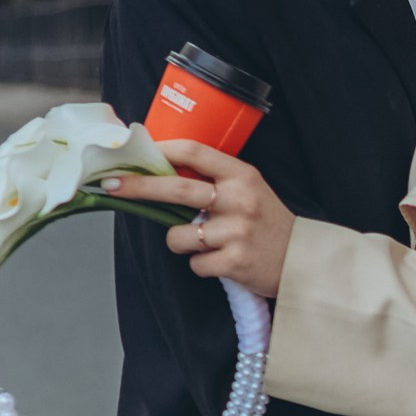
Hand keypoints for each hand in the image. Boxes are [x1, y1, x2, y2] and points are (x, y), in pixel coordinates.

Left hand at [101, 138, 295, 298]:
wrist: (303, 261)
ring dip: (181, 242)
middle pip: (175, 188)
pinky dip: (202, 266)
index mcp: (241, 175)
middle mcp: (239, 199)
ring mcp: (236, 232)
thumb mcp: (249, 190)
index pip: (194, 151)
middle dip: (138, 187)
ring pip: (178, 235)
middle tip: (112, 186)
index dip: (160, 149)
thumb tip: (162, 173)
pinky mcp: (234, 262)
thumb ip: (214, 181)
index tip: (135, 152)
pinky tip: (222, 261)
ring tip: (206, 243)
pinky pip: (194, 264)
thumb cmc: (268, 224)